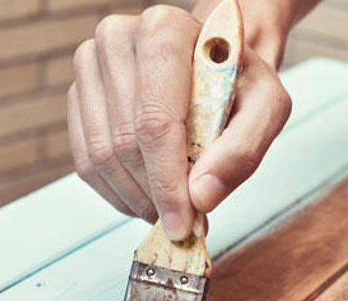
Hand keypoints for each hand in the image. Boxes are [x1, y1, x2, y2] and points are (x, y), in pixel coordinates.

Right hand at [68, 5, 291, 239]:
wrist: (215, 67)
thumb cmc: (242, 83)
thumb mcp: (268, 108)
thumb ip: (243, 150)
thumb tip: (200, 196)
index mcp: (164, 30)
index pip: (155, 121)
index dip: (167, 182)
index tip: (183, 223)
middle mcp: (117, 38)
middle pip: (126, 142)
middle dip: (156, 195)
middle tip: (186, 221)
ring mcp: (90, 66)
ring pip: (101, 156)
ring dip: (136, 198)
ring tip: (170, 211)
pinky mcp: (79, 96)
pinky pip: (86, 161)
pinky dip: (118, 192)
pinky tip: (148, 198)